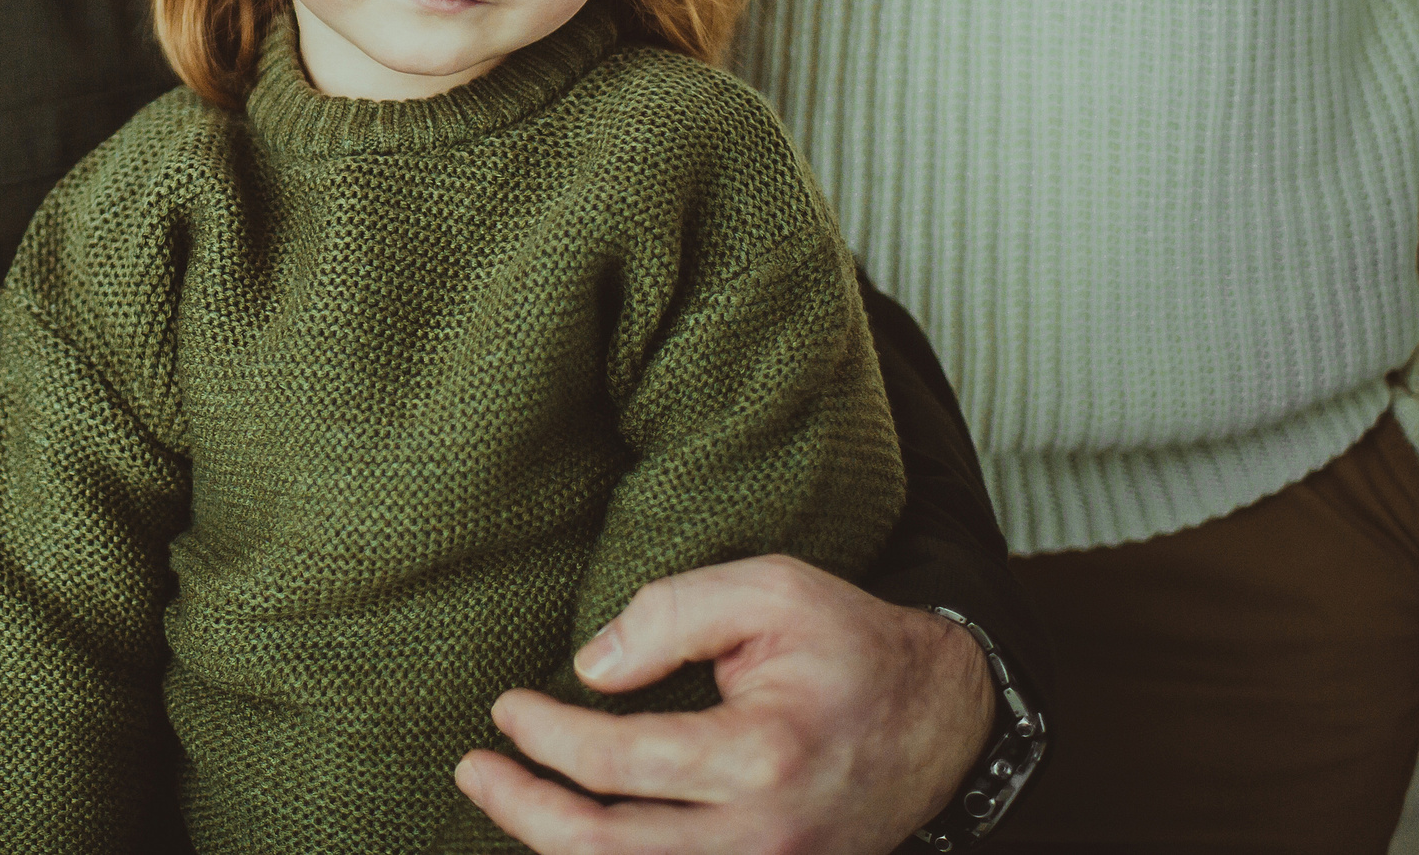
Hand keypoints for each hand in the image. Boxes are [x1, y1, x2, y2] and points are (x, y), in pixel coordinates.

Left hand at [454, 555, 992, 854]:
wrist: (945, 719)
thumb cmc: (851, 643)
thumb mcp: (768, 590)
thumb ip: (670, 615)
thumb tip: (588, 671)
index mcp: (759, 753)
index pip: (615, 762)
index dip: (543, 737)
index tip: (505, 708)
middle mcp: (764, 833)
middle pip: (607, 848)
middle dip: (524, 810)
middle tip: (473, 770)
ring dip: (558, 847)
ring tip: (510, 802)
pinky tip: (574, 836)